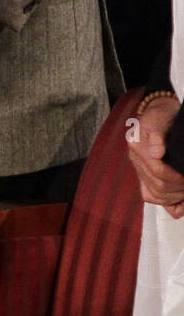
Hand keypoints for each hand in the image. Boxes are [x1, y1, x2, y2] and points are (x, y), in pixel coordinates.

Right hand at [127, 94, 183, 217]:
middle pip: (157, 184)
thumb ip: (157, 133)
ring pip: (154, 194)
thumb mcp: (161, 117)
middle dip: (178, 188)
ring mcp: (139, 167)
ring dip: (174, 196)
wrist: (160, 112)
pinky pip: (150, 196)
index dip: (176, 177)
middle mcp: (135, 157)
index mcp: (136, 144)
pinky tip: (179, 203)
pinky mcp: (144, 174)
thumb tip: (156, 152)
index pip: (157, 170)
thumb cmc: (163, 114)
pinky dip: (166, 203)